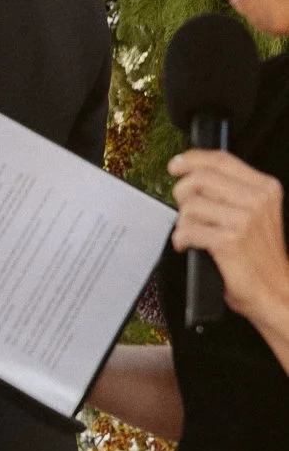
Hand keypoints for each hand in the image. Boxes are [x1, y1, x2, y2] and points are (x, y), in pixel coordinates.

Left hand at [169, 148, 288, 324]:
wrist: (275, 291)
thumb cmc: (260, 255)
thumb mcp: (256, 213)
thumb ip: (232, 190)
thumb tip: (194, 174)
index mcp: (264, 188)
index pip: (221, 160)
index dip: (193, 159)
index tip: (176, 165)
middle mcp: (256, 200)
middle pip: (200, 179)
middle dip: (182, 194)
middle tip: (185, 210)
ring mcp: (243, 220)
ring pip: (190, 206)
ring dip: (183, 221)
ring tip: (194, 233)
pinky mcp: (228, 240)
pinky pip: (187, 230)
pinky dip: (181, 239)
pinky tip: (187, 245)